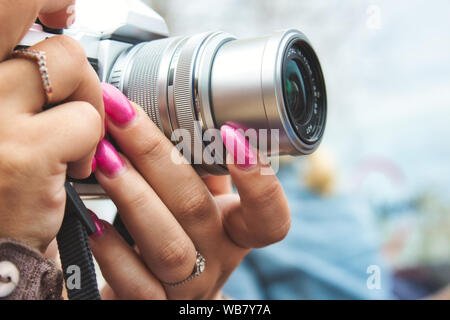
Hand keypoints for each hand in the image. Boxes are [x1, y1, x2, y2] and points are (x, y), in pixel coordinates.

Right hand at [0, 0, 103, 251]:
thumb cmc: (5, 192)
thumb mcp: (11, 130)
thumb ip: (31, 97)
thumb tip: (74, 71)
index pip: (35, 45)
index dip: (61, 70)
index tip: (66, 98)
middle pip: (58, 49)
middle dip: (83, 85)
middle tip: (78, 123)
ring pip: (73, 70)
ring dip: (88, 114)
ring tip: (73, 153)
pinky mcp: (24, 151)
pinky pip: (87, 121)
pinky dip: (92, 147)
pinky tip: (74, 172)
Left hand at [88, 84, 289, 298]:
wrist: (159, 291)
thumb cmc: (179, 232)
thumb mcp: (200, 200)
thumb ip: (196, 168)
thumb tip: (169, 110)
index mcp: (236, 230)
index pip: (269, 217)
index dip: (260, 181)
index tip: (232, 134)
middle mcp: (218, 258)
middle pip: (197, 210)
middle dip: (157, 156)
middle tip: (122, 115)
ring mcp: (188, 286)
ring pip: (169, 247)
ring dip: (133, 196)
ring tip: (103, 159)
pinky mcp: (153, 304)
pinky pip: (137, 285)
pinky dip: (114, 251)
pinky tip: (93, 222)